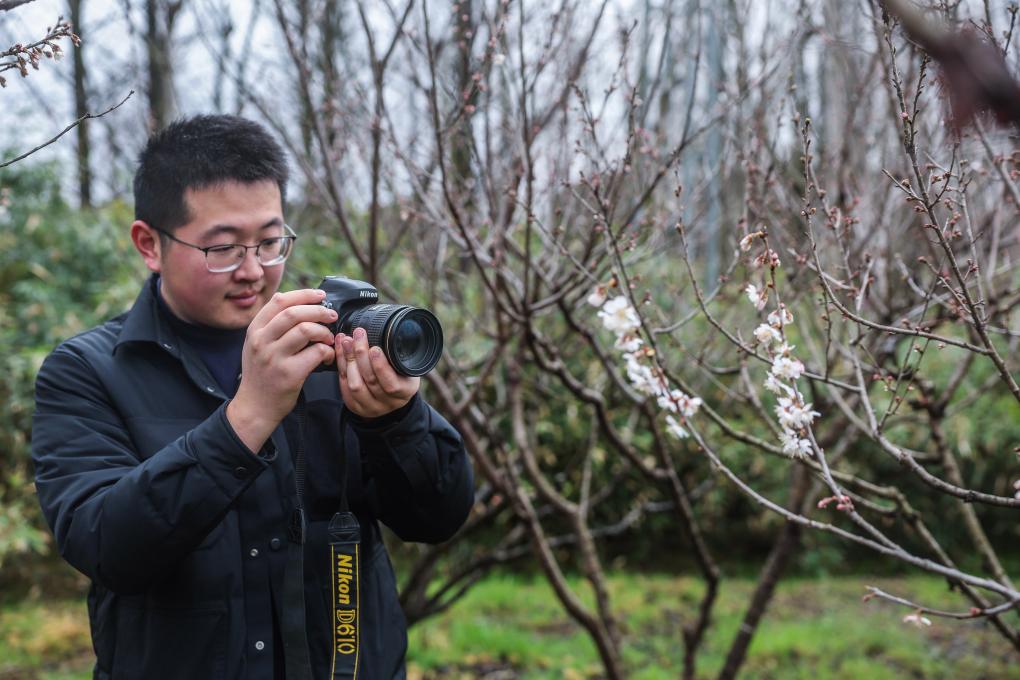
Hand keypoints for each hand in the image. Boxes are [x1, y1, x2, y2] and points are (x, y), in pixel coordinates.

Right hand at [227, 289, 336, 451]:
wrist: (255, 406)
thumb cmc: (261, 374)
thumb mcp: (257, 345)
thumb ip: (272, 325)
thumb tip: (300, 303)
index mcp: (255, 330)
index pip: (279, 301)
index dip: (304, 294)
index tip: (320, 296)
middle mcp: (261, 341)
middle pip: (294, 312)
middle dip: (318, 310)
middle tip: (331, 315)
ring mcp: (274, 357)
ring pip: (306, 330)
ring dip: (324, 331)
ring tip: (329, 338)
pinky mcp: (289, 374)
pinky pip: (315, 352)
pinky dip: (327, 351)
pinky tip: (328, 356)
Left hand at [335, 327, 419, 417]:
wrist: (392, 395)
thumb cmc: (401, 375)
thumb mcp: (407, 366)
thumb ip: (397, 356)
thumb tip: (383, 332)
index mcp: (404, 392)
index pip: (391, 384)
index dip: (381, 366)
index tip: (374, 348)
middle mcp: (388, 403)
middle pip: (370, 381)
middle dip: (361, 355)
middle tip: (358, 335)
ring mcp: (370, 407)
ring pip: (355, 384)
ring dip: (348, 359)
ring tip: (346, 340)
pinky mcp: (355, 405)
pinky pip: (344, 385)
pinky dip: (341, 365)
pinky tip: (340, 350)